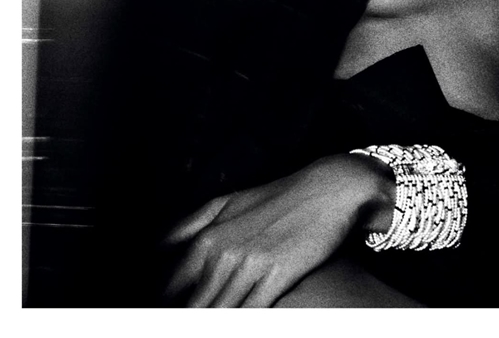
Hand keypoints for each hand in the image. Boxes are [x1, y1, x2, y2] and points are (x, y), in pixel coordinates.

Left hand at [162, 154, 393, 306]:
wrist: (327, 188)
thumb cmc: (278, 197)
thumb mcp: (227, 202)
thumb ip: (189, 227)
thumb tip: (157, 250)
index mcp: (205, 238)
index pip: (170, 290)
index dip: (166, 310)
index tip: (164, 318)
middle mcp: (221, 251)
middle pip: (192, 308)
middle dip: (188, 319)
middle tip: (179, 327)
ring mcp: (248, 264)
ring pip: (217, 314)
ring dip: (213, 324)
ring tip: (215, 326)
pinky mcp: (275, 274)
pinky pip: (250, 315)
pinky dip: (241, 324)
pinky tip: (241, 324)